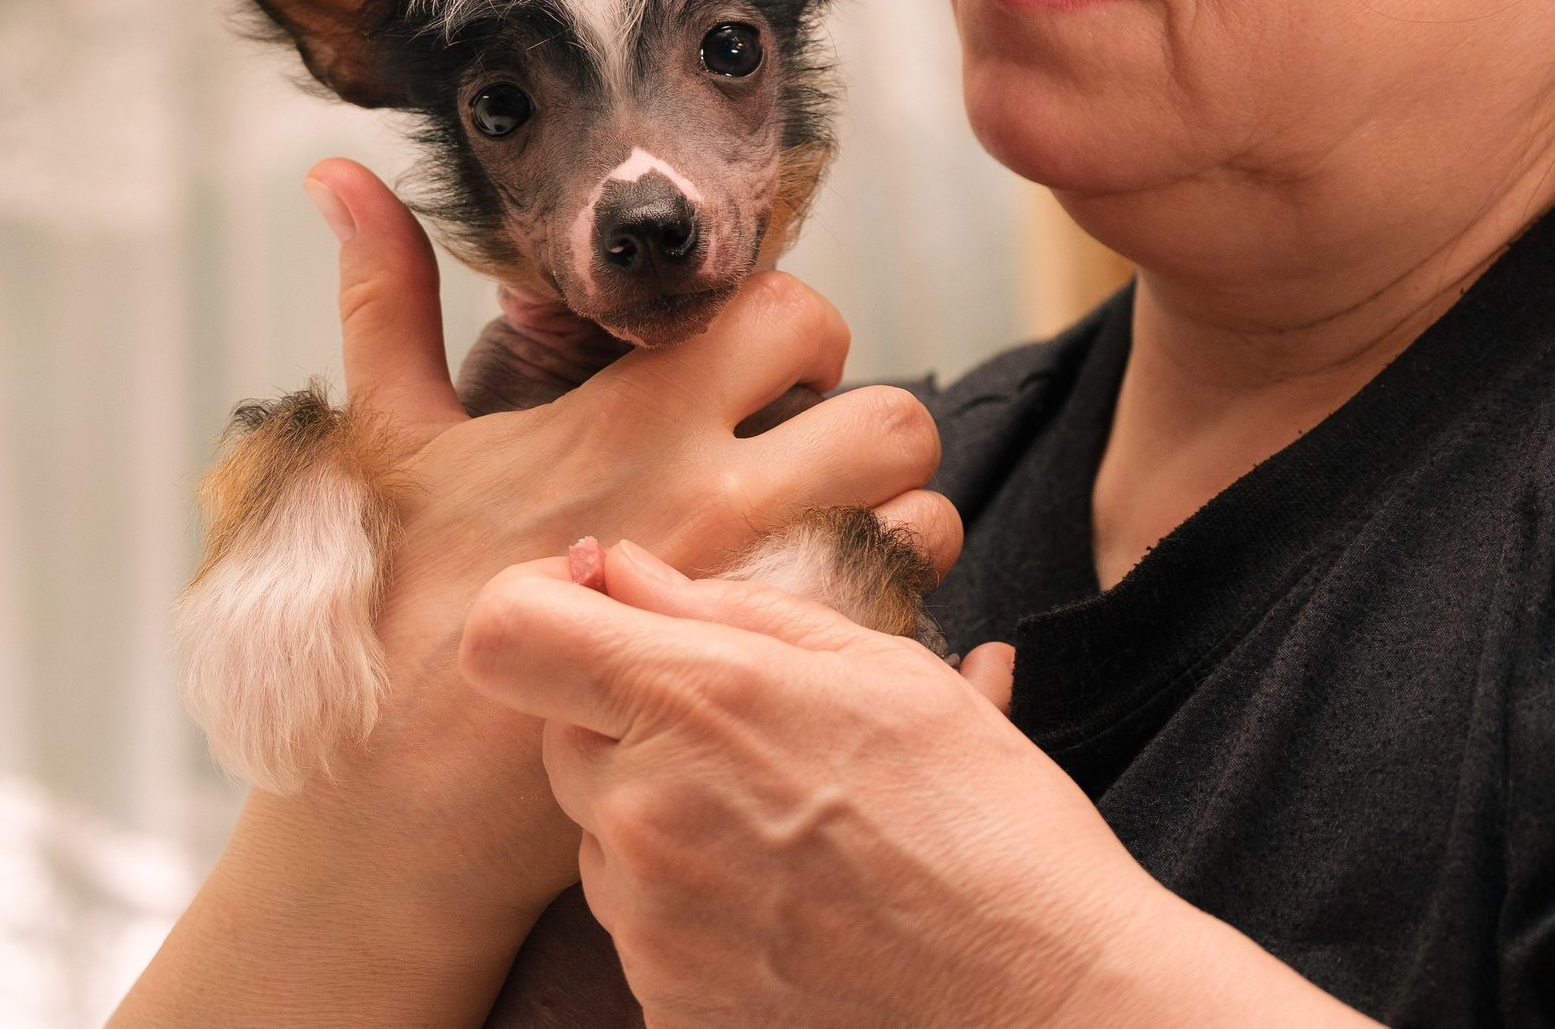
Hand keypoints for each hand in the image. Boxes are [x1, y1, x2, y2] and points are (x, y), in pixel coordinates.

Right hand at [312, 157, 955, 909]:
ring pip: (922, 526)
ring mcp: (762, 603)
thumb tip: (342, 176)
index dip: (797, 331)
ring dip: (893, 524)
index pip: (797, 315)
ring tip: (828, 540)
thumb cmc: (388, 607)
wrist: (401, 805)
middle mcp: (722, 500)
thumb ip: (388, 296)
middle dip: (870, 428)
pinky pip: (909, 630)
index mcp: (640, 420)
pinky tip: (818, 629)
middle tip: (814, 457)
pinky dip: (887, 618)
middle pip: (896, 420)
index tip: (763, 367)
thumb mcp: (390, 438)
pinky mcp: (783, 697)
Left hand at [458, 544, 1383, 1028]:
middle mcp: (645, 811)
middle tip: (750, 743)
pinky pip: (638, 930)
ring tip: (792, 837)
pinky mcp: (664, 1006)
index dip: (539, 614)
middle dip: (630, 723)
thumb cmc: (988, 825)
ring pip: (601, 835)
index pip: (508, 632)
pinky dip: (693, 915)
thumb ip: (732, 606)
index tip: (593, 619)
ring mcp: (648, 923)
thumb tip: (623, 569)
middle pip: (560, 737)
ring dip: (664, 821)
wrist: (1046, 1003)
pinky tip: (790, 913)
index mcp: (697, 699)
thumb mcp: (882, 671)